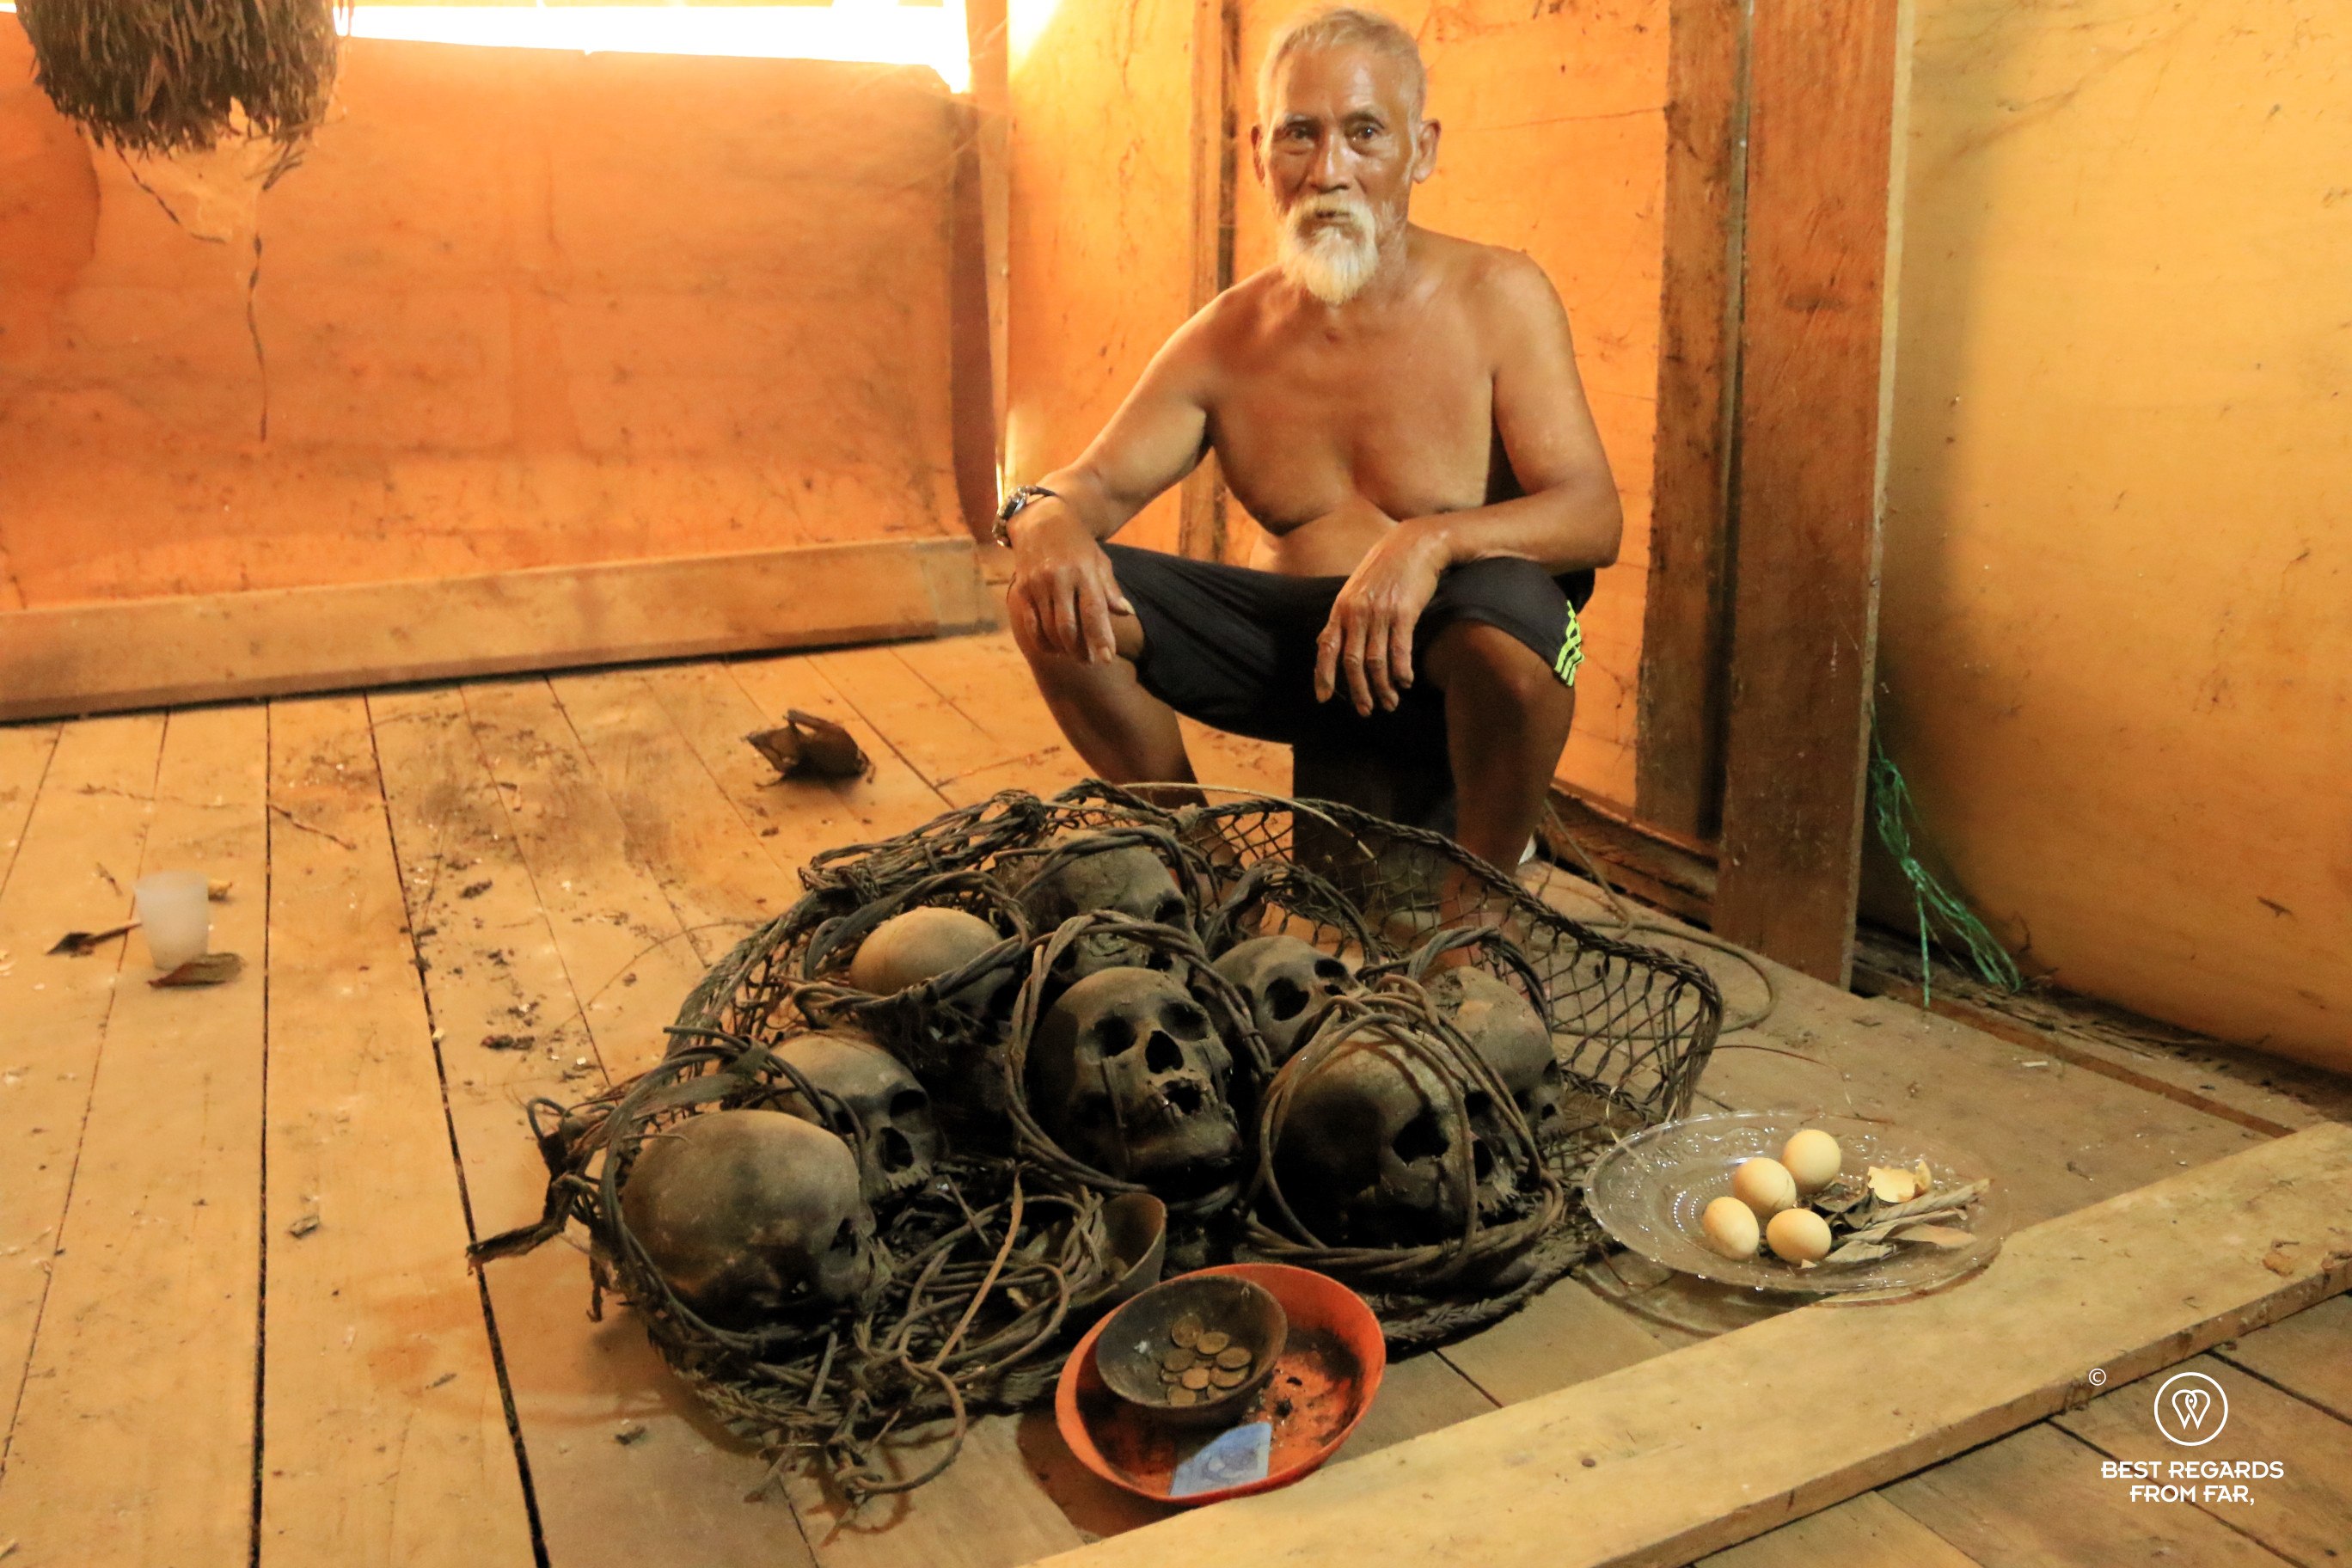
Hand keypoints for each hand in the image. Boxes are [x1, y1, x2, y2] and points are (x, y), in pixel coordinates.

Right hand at [1005, 506, 1131, 664]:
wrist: (1041, 521)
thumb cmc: (1077, 544)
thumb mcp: (1099, 560)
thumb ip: (1110, 589)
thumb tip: (1126, 613)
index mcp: (1083, 572)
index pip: (1093, 611)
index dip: (1100, 637)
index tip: (1107, 657)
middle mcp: (1059, 579)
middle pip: (1069, 626)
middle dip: (1081, 649)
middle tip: (1091, 662)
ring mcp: (1038, 585)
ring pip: (1049, 628)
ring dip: (1063, 649)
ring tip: (1075, 657)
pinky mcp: (1022, 589)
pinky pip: (1031, 624)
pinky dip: (1043, 641)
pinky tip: (1054, 649)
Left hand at [1315, 520, 1446, 714]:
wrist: (1416, 543)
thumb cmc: (1385, 568)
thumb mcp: (1354, 589)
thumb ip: (1340, 617)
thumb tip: (1323, 640)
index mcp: (1342, 608)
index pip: (1326, 648)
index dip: (1323, 675)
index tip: (1323, 698)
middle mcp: (1357, 612)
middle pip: (1352, 662)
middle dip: (1358, 691)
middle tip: (1365, 710)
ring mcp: (1380, 613)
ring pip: (1376, 662)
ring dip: (1383, 688)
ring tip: (1390, 704)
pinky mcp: (1404, 612)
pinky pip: (1400, 651)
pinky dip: (1401, 671)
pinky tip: (1406, 683)